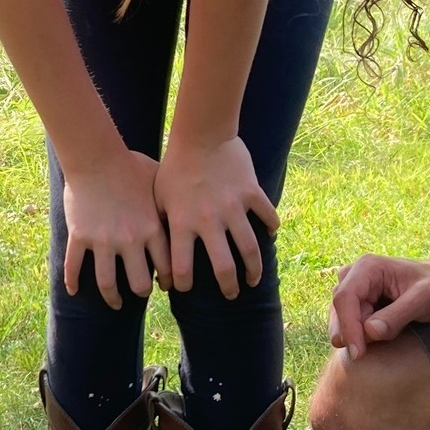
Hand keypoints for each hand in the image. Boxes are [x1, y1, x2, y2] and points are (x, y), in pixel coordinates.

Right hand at [59, 149, 170, 309]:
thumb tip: (185, 214)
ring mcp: (102, 241)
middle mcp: (129, 240)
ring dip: (111, 297)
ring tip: (114, 302)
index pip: (166, 267)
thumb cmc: (130, 164)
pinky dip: (72, 281)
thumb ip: (169, 204)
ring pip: (106, 282)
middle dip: (140, 291)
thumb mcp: (159, 182)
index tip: (164, 285)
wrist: (96, 156)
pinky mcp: (80, 236)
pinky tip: (74, 291)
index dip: (167, 280)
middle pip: (138, 283)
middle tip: (139, 292)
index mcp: (151, 229)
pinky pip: (74, 266)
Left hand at [157, 136, 278, 300]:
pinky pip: (266, 215)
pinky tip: (270, 234)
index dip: (183, 284)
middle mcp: (209, 221)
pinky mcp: (251, 192)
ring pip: (250, 249)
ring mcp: (233, 207)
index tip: (185, 289)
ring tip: (253, 280)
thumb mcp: (159, 198)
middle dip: (229, 286)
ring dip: (254, 269)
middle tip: (232, 295)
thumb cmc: (174, 167)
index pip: (183, 268)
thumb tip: (159, 254)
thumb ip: (163, 227)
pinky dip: (270, 226)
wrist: (200, 134)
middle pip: (224, 266)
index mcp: (182, 224)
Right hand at [329, 256, 429, 358]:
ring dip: (359, 334)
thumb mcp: (424, 300)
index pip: (344, 299)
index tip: (359, 353)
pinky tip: (382, 331)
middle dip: (355, 333)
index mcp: (367, 267)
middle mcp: (352, 275)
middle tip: (385, 339)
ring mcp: (350, 289)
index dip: (348, 327)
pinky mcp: (352, 303)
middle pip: (338, 312)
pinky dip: (360, 335)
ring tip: (390, 329)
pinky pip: (346, 325)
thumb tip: (369, 331)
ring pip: (339, 321)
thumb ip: (397, 315)